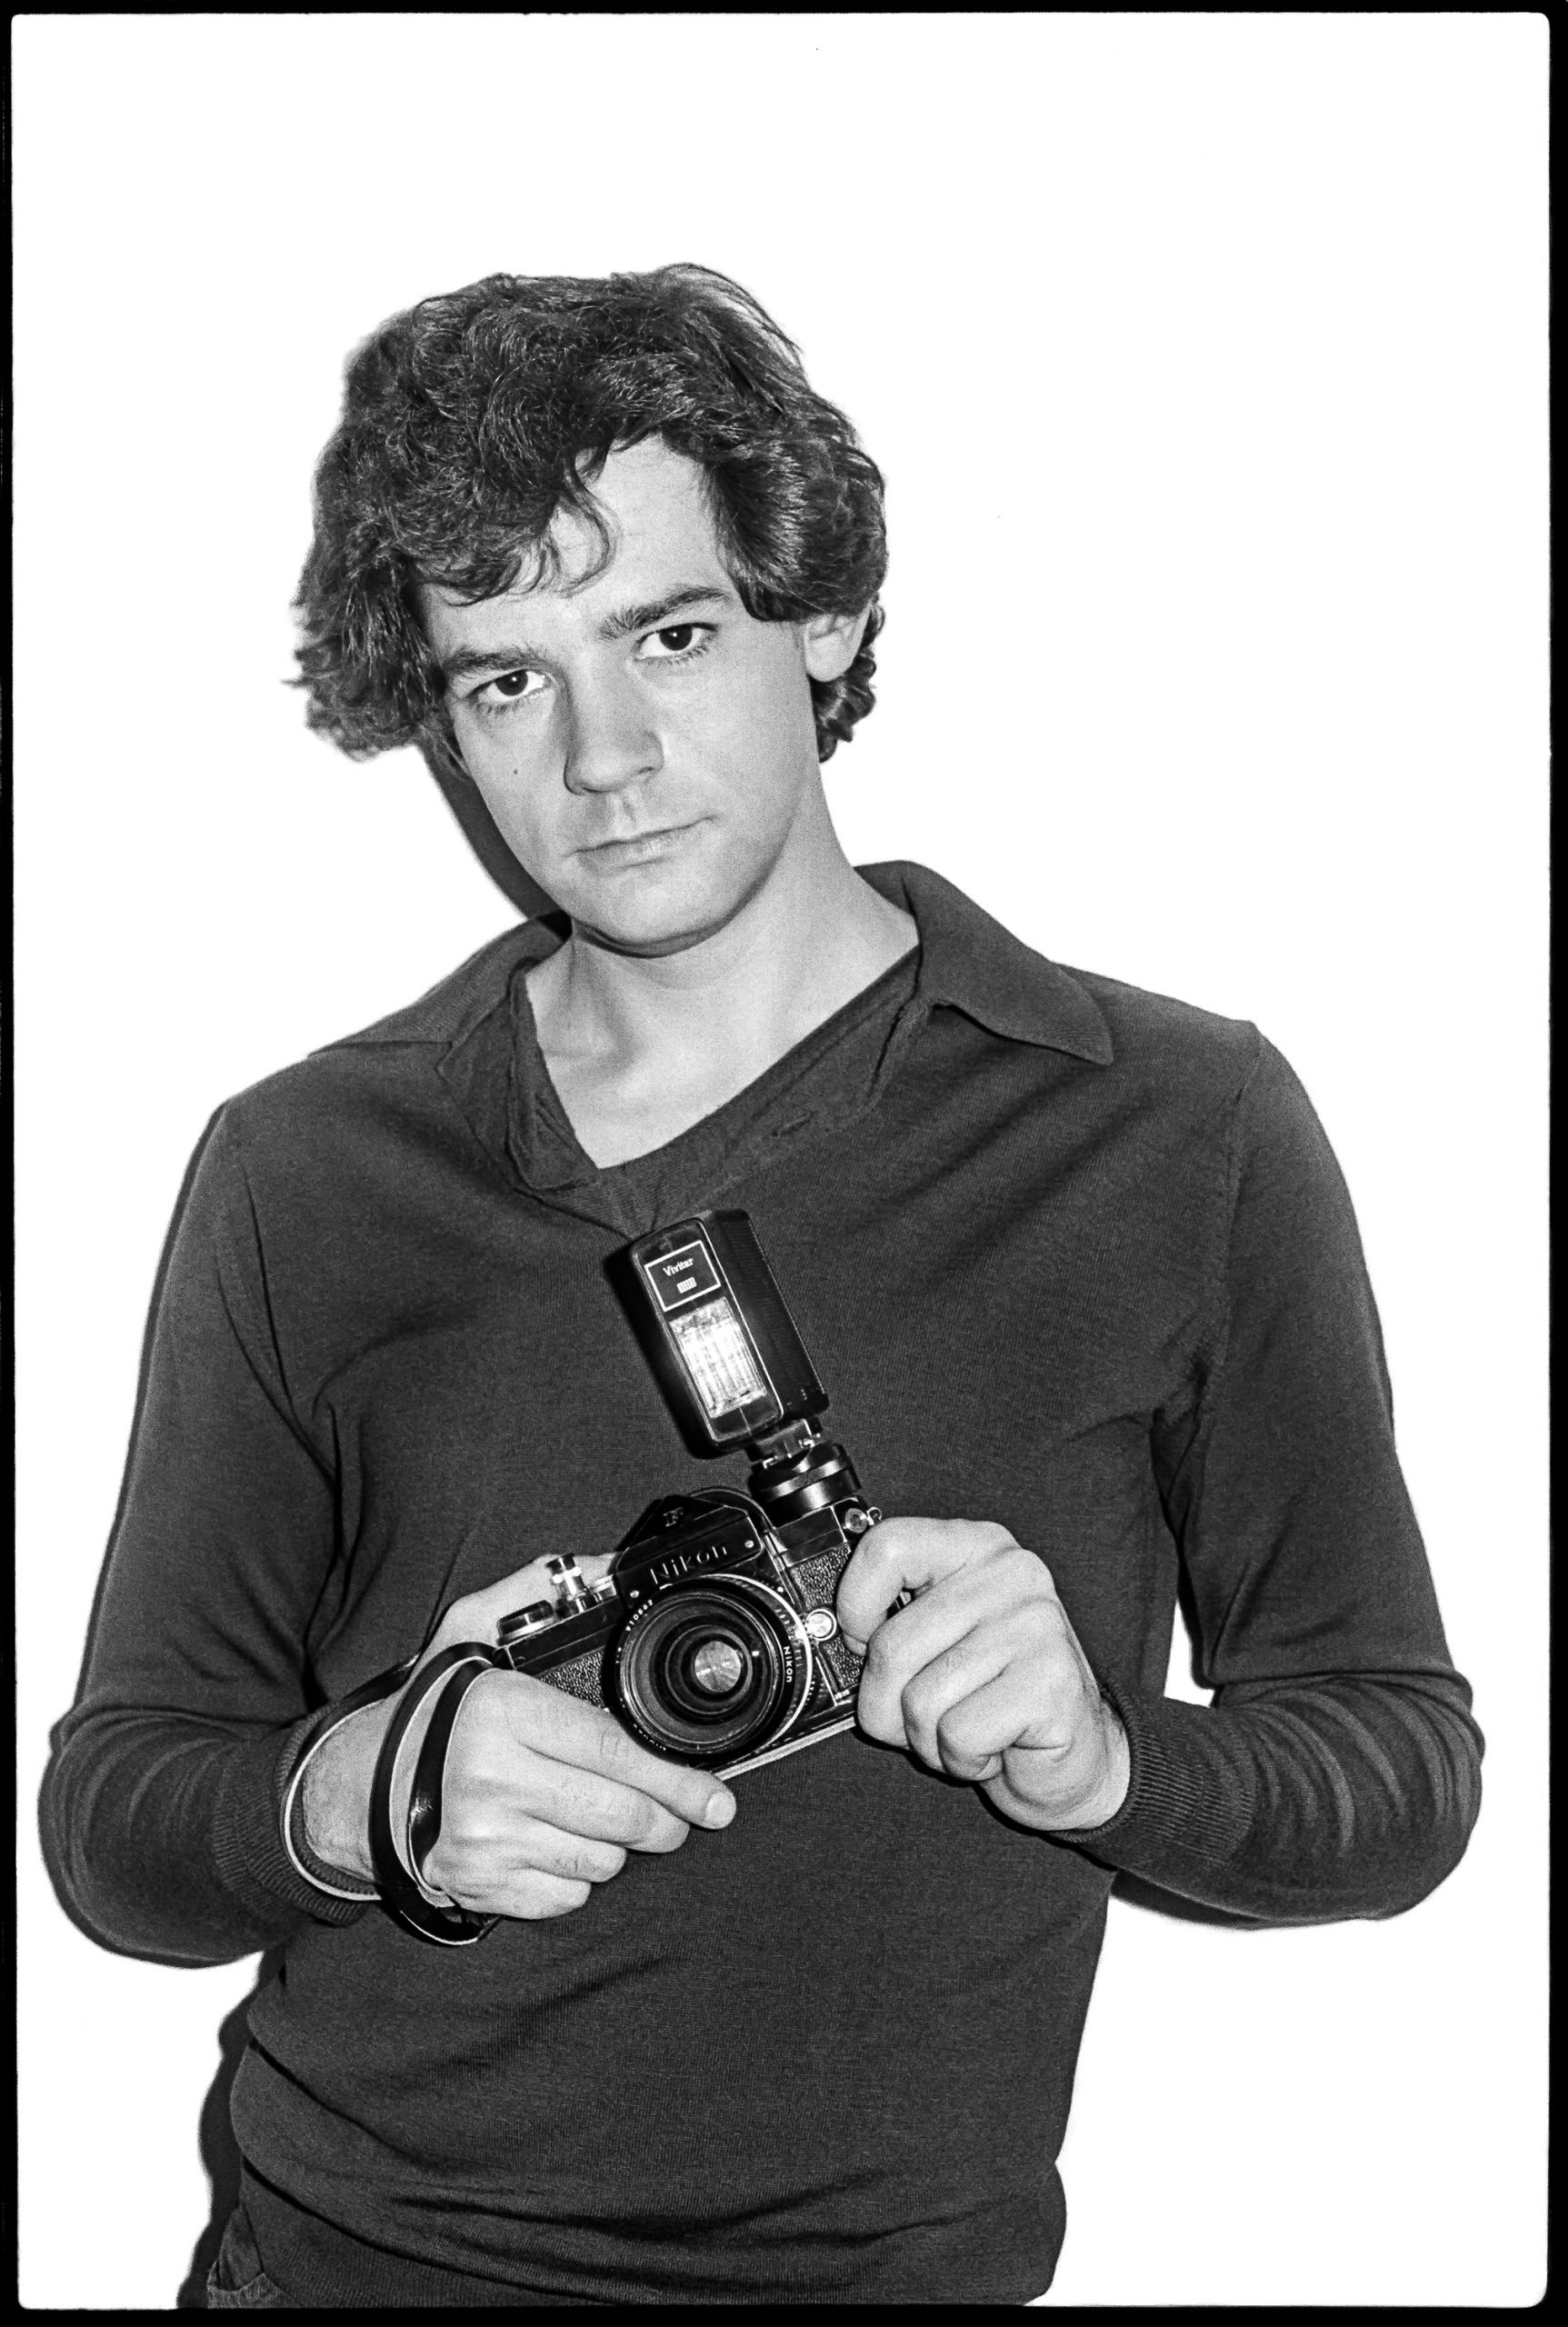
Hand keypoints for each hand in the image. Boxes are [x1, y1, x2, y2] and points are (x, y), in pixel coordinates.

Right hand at [302, 1555, 736, 1919]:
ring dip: (616, 1847)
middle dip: (665, 1820)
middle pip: (622, 1818)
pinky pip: (566, 1897)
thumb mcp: (471, 1628)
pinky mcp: (480, 1886)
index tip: (716, 1797)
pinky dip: (576, 1877)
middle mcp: (492, 1779)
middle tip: (676, 1814)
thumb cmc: (432, 1706)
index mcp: (502, 1712)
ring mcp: (485, 1841)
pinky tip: (555, 1844)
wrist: (355, 1786)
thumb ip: (537, 1591)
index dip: (676, 1780)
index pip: (616, 1754)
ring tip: (596, 1817)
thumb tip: (608, 1567)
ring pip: (602, 1862)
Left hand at [835, 1517, 1129, 1831]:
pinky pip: (958, 1734)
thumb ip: (892, 1623)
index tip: (864, 1641)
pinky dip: (963, 1759)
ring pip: (920, 1698)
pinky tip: (995, 1747)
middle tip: (929, 1714)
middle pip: (889, 1644)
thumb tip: (834, 1636)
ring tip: (969, 1729)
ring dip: (930, 1739)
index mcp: (973, 1547)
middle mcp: (1009, 1573)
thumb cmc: (992, 1698)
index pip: (886, 1547)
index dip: (855, 1606)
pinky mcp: (1052, 1681)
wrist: (1076, 1756)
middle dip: (889, 1706)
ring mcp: (1037, 1624)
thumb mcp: (935, 1642)